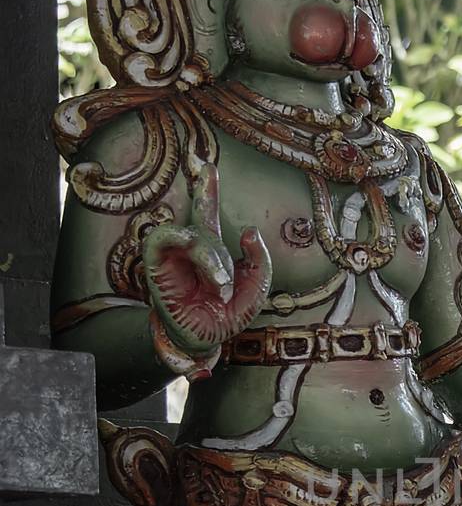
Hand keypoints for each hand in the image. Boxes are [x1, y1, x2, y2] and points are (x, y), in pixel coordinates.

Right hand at [142, 161, 270, 371]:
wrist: (203, 340)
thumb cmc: (225, 315)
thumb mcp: (255, 290)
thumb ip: (261, 261)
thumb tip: (251, 232)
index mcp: (213, 248)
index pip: (208, 211)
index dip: (206, 188)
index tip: (205, 164)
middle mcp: (192, 246)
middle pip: (199, 211)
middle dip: (205, 201)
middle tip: (211, 201)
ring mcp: (174, 252)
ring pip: (192, 232)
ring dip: (211, 256)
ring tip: (222, 284)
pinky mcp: (156, 261)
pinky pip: (167, 237)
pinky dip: (195, 252)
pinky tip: (211, 274)